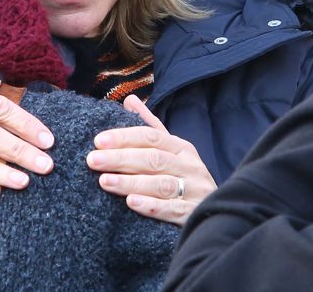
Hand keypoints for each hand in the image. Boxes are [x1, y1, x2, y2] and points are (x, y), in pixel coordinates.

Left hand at [87, 95, 216, 225]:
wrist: (218, 211)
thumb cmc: (184, 179)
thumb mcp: (171, 150)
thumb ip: (150, 127)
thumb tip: (129, 99)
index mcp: (181, 148)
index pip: (151, 137)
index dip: (125, 137)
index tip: (98, 141)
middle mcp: (189, 166)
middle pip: (153, 158)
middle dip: (121, 158)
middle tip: (93, 160)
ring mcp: (193, 190)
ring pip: (161, 184)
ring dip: (131, 182)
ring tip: (105, 181)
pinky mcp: (193, 213)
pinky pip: (172, 209)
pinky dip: (152, 206)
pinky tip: (132, 203)